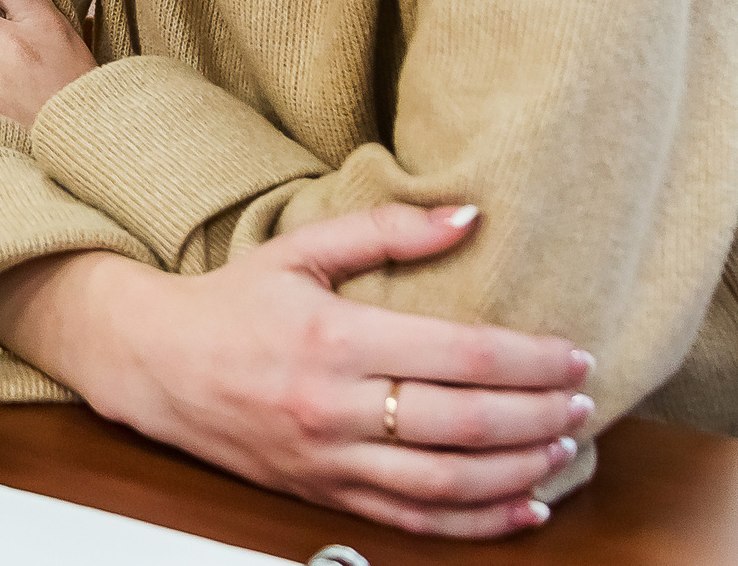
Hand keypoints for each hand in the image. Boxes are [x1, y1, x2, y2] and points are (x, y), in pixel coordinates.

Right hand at [67, 205, 592, 537]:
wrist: (154, 362)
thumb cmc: (228, 303)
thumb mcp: (299, 250)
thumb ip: (385, 230)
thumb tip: (468, 215)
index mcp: (334, 339)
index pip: (459, 355)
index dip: (530, 360)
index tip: (574, 357)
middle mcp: (334, 407)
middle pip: (465, 423)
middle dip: (538, 415)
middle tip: (583, 403)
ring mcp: (329, 458)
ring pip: (448, 481)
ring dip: (520, 470)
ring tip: (562, 448)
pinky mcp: (324, 491)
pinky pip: (416, 519)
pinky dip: (479, 523)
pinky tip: (524, 508)